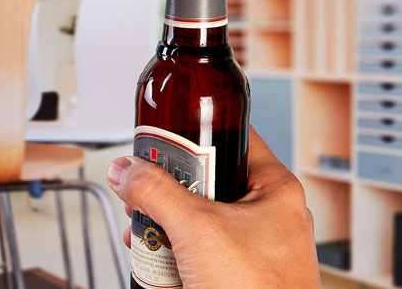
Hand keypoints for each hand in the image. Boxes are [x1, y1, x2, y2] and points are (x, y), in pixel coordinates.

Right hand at [107, 127, 319, 288]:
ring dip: (171, 216)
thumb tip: (126, 170)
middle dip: (173, 184)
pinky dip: (180, 244)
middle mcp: (271, 212)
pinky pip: (207, 243)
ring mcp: (258, 243)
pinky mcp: (243, 269)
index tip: (168, 136)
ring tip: (143, 221)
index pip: (235, 138)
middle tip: (147, 184)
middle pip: (213, 177)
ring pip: (206, 212)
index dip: (199, 133)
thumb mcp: (197, 230)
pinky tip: (155, 251)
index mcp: (275, 189)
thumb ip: (157, 192)